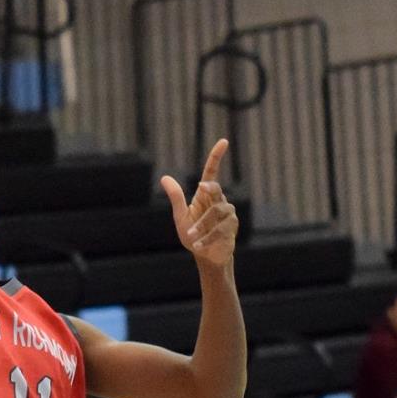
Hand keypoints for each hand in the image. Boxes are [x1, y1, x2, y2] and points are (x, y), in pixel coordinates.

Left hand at [161, 140, 238, 272]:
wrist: (205, 256)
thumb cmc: (192, 234)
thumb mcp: (180, 216)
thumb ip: (175, 198)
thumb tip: (164, 177)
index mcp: (205, 195)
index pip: (212, 172)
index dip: (216, 157)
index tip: (224, 141)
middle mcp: (219, 200)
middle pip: (216, 188)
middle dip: (209, 189)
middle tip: (200, 189)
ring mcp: (227, 214)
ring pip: (216, 212)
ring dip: (202, 226)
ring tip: (191, 237)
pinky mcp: (232, 228)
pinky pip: (220, 229)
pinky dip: (207, 238)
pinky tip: (198, 245)